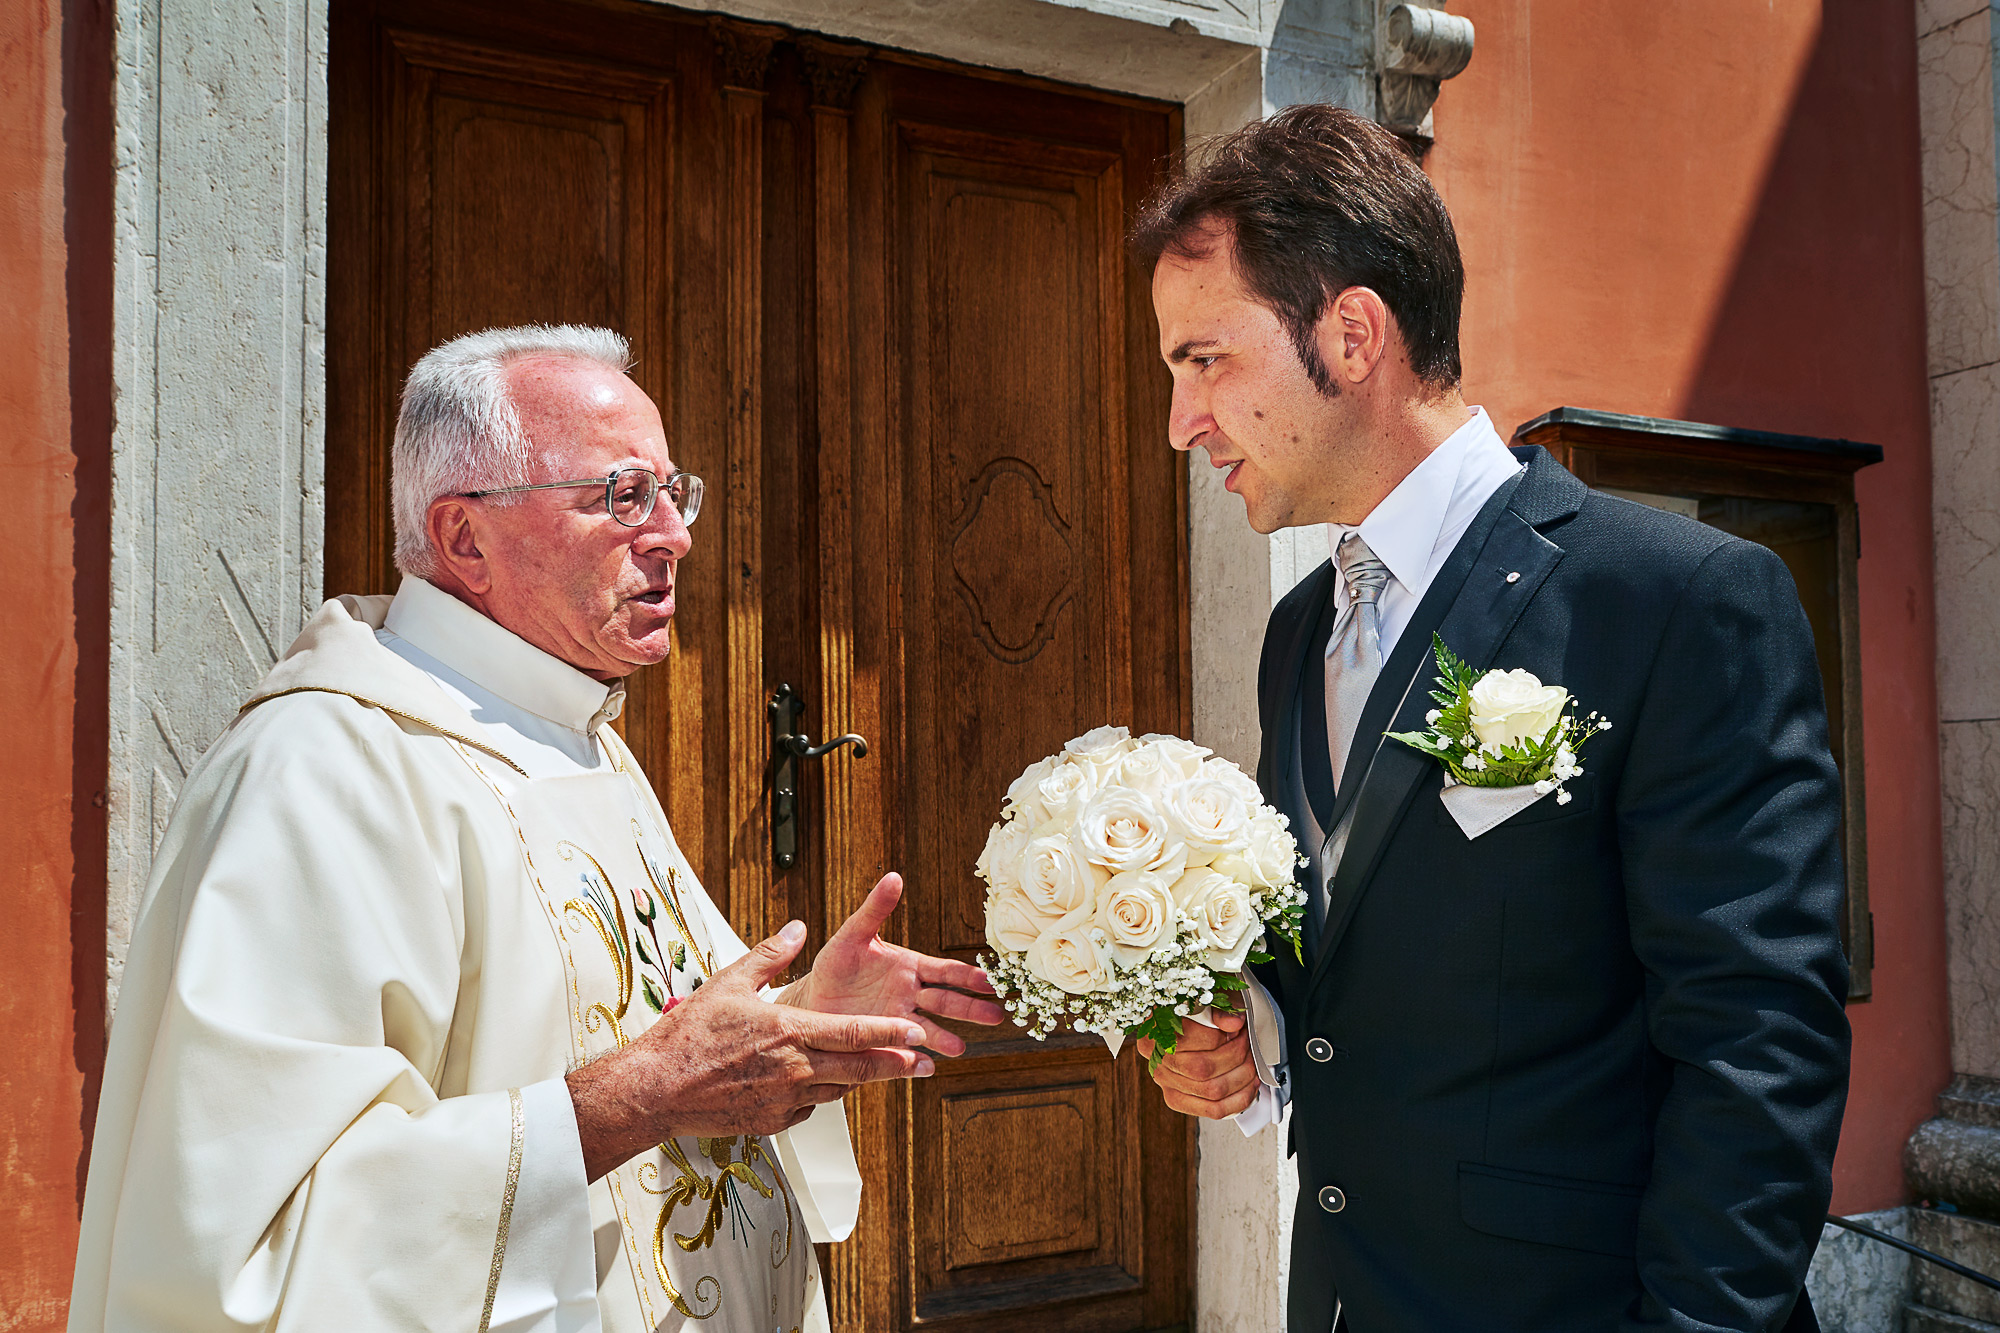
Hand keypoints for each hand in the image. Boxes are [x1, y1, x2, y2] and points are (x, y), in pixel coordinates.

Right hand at [567, 920, 930, 1180]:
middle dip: (896, 1065)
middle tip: (923, 1063)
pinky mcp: (771, 1123)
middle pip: (860, 1069)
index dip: (892, 1033)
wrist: (656, 1090)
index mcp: (790, 1032)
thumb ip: (770, 954)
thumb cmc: (688, 1036)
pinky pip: (807, 1108)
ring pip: (836, 1090)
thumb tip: (798, 929)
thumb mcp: (729, 982)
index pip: (855, 1033)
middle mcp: (794, 1070)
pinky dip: (817, 1095)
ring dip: (858, 1080)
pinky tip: (815, 1084)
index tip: (918, 1033)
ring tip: (880, 1071)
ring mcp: (784, 1101)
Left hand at [785, 873, 1005, 1055]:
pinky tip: (928, 1066)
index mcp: (910, 967)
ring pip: (930, 1029)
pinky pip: (904, 1049)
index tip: (990, 981)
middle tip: (996, 1016)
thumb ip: (875, 909)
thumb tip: (893, 877)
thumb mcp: (853, 934)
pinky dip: (916, 1057)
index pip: (946, 971)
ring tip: (960, 1048)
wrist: (811, 1000)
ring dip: (946, 1038)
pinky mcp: (885, 1040)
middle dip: (971, 1009)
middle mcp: (911, 995)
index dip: (968, 976)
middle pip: (947, 1002)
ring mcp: (899, 1020)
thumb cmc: (835, 965)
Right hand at [1138, 1011, 1260, 1119]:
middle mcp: (1156, 1059)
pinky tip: (1249, 1086)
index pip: (1188, 1040)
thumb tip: (1233, 1023)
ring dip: (1242, 1077)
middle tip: (1246, 1043)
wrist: (1185, 1019)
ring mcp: (1166, 1082)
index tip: (1236, 1027)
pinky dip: (1238, 1100)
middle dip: (1235, 1056)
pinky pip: (1213, 1110)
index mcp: (1154, 1031)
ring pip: (1212, 1092)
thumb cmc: (1195, 1007)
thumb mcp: (1207, 996)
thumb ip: (1219, 1007)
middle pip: (1202, 1069)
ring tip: (1250, 1062)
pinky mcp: (1178, 1099)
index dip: (1220, 1035)